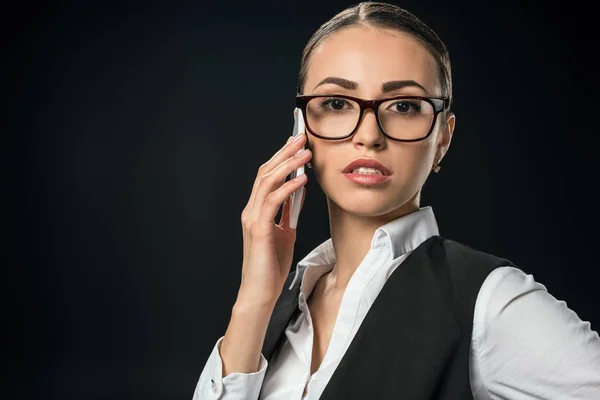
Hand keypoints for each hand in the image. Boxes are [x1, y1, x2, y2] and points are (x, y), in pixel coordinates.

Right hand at [238, 131, 310, 305]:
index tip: (296, 143)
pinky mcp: (258, 229)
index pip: (266, 175)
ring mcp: (252, 218)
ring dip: (288, 164)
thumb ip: (288, 213)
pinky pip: (273, 202)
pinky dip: (288, 188)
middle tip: (302, 137)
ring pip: (267, 181)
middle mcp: (251, 210)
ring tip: (305, 153)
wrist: (260, 291)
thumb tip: (298, 194)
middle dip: (284, 152)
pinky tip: (301, 179)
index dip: (281, 156)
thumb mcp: (284, 233)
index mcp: (256, 210)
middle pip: (265, 171)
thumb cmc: (271, 265)